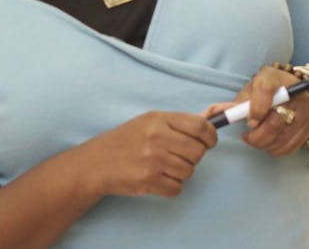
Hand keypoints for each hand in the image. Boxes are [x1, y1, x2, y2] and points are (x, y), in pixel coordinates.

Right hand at [77, 111, 216, 197]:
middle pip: (198, 152)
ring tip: (165, 167)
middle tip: (180, 156)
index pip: (200, 126)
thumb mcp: (149, 122)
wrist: (96, 163)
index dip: (210, 136)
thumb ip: (178, 123)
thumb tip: (212, 119)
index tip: (209, 142)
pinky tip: (158, 178)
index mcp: (159, 119)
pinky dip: (171, 186)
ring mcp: (153, 160)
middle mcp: (157, 138)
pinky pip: (177, 188)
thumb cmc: (125, 141)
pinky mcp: (148, 181)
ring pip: (189, 171)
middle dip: (193, 157)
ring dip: (181, 172)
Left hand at [204, 66, 308, 156]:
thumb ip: (237, 102)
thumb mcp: (251, 89)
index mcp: (275, 78)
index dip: (256, 108)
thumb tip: (217, 114)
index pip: (266, 90)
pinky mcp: (308, 129)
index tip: (250, 122)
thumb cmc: (266, 91)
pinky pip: (287, 148)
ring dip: (263, 144)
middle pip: (274, 122)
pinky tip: (270, 140)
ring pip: (279, 138)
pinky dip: (274, 149)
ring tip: (257, 137)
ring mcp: (305, 112)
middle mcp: (294, 94)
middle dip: (256, 135)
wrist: (296, 93)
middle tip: (247, 136)